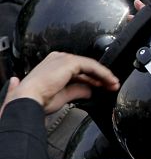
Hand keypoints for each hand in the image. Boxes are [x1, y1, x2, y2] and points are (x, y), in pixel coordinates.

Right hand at [4, 52, 119, 114]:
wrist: (29, 100)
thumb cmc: (39, 100)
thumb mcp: (63, 95)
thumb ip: (78, 90)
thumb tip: (90, 91)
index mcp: (53, 66)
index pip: (78, 70)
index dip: (93, 79)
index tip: (103, 87)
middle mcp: (57, 59)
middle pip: (85, 66)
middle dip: (101, 77)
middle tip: (112, 86)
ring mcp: (62, 59)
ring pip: (90, 65)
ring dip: (104, 75)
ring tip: (114, 84)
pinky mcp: (68, 62)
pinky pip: (91, 66)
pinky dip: (102, 73)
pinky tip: (109, 81)